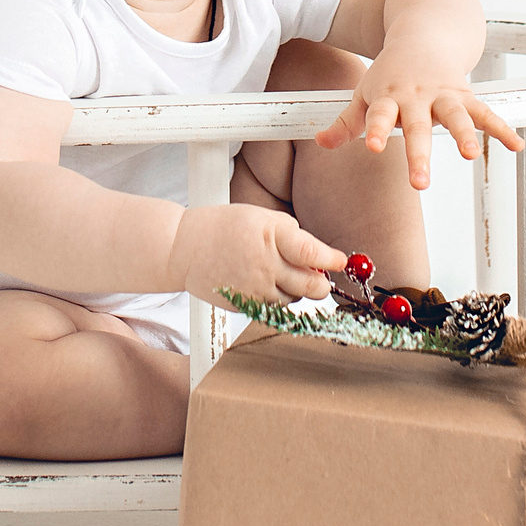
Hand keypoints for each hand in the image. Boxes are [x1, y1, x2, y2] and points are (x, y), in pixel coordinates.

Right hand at [168, 203, 344, 306]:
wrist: (184, 249)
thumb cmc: (224, 228)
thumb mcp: (260, 216)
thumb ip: (291, 234)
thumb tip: (319, 256)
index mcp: (271, 236)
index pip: (310, 252)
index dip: (330, 259)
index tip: (341, 261)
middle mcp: (265, 265)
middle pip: (312, 286)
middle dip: (321, 284)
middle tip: (320, 277)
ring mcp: (255, 289)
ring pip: (296, 299)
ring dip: (297, 290)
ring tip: (279, 272)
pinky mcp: (246, 306)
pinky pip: (276, 309)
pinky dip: (278, 299)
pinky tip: (265, 283)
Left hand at [314, 50, 524, 189]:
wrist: (423, 34)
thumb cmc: (389, 73)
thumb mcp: (364, 93)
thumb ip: (346, 122)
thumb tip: (320, 143)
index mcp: (388, 97)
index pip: (379, 115)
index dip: (374, 130)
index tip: (372, 147)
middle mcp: (417, 96)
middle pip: (418, 127)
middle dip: (420, 154)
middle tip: (420, 183)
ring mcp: (444, 95)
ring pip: (456, 116)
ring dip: (464, 135)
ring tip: (471, 156)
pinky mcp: (466, 95)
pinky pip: (486, 113)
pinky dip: (502, 128)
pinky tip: (516, 145)